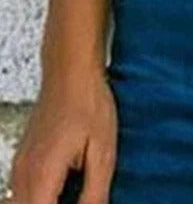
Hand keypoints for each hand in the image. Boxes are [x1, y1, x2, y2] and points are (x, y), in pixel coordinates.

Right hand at [7, 70, 116, 203]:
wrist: (71, 70)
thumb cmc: (88, 102)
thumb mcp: (103, 152)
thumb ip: (95, 193)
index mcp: (42, 175)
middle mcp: (24, 173)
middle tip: (80, 199)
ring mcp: (21, 165)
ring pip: (22, 203)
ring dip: (46, 203)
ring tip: (75, 195)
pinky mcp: (24, 157)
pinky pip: (24, 191)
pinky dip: (41, 197)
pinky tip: (65, 188)